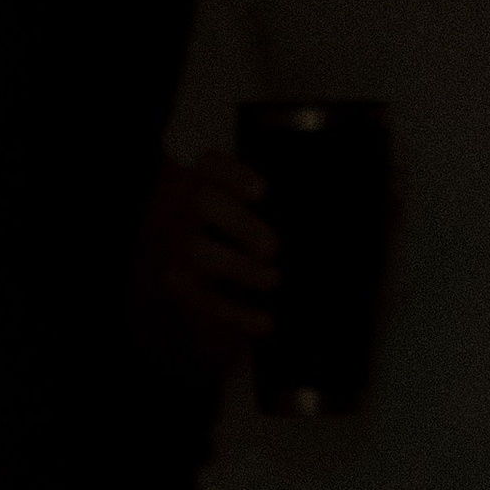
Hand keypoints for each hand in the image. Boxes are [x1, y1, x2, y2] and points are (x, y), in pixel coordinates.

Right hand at [141, 153, 278, 354]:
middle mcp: (188, 206)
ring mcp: (180, 244)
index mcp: (205, 177)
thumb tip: (310, 218)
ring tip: (273, 280)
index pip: (213, 166)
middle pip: (204, 205)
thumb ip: (267, 205)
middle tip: (273, 247)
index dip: (235, 177)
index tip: (262, 191)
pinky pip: (205, 301)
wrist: (192, 244)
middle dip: (240, 225)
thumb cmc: (231, 218)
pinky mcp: (180, 283)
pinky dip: (237, 315)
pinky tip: (264, 323)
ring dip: (240, 269)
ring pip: (200, 253)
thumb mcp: (242, 200)